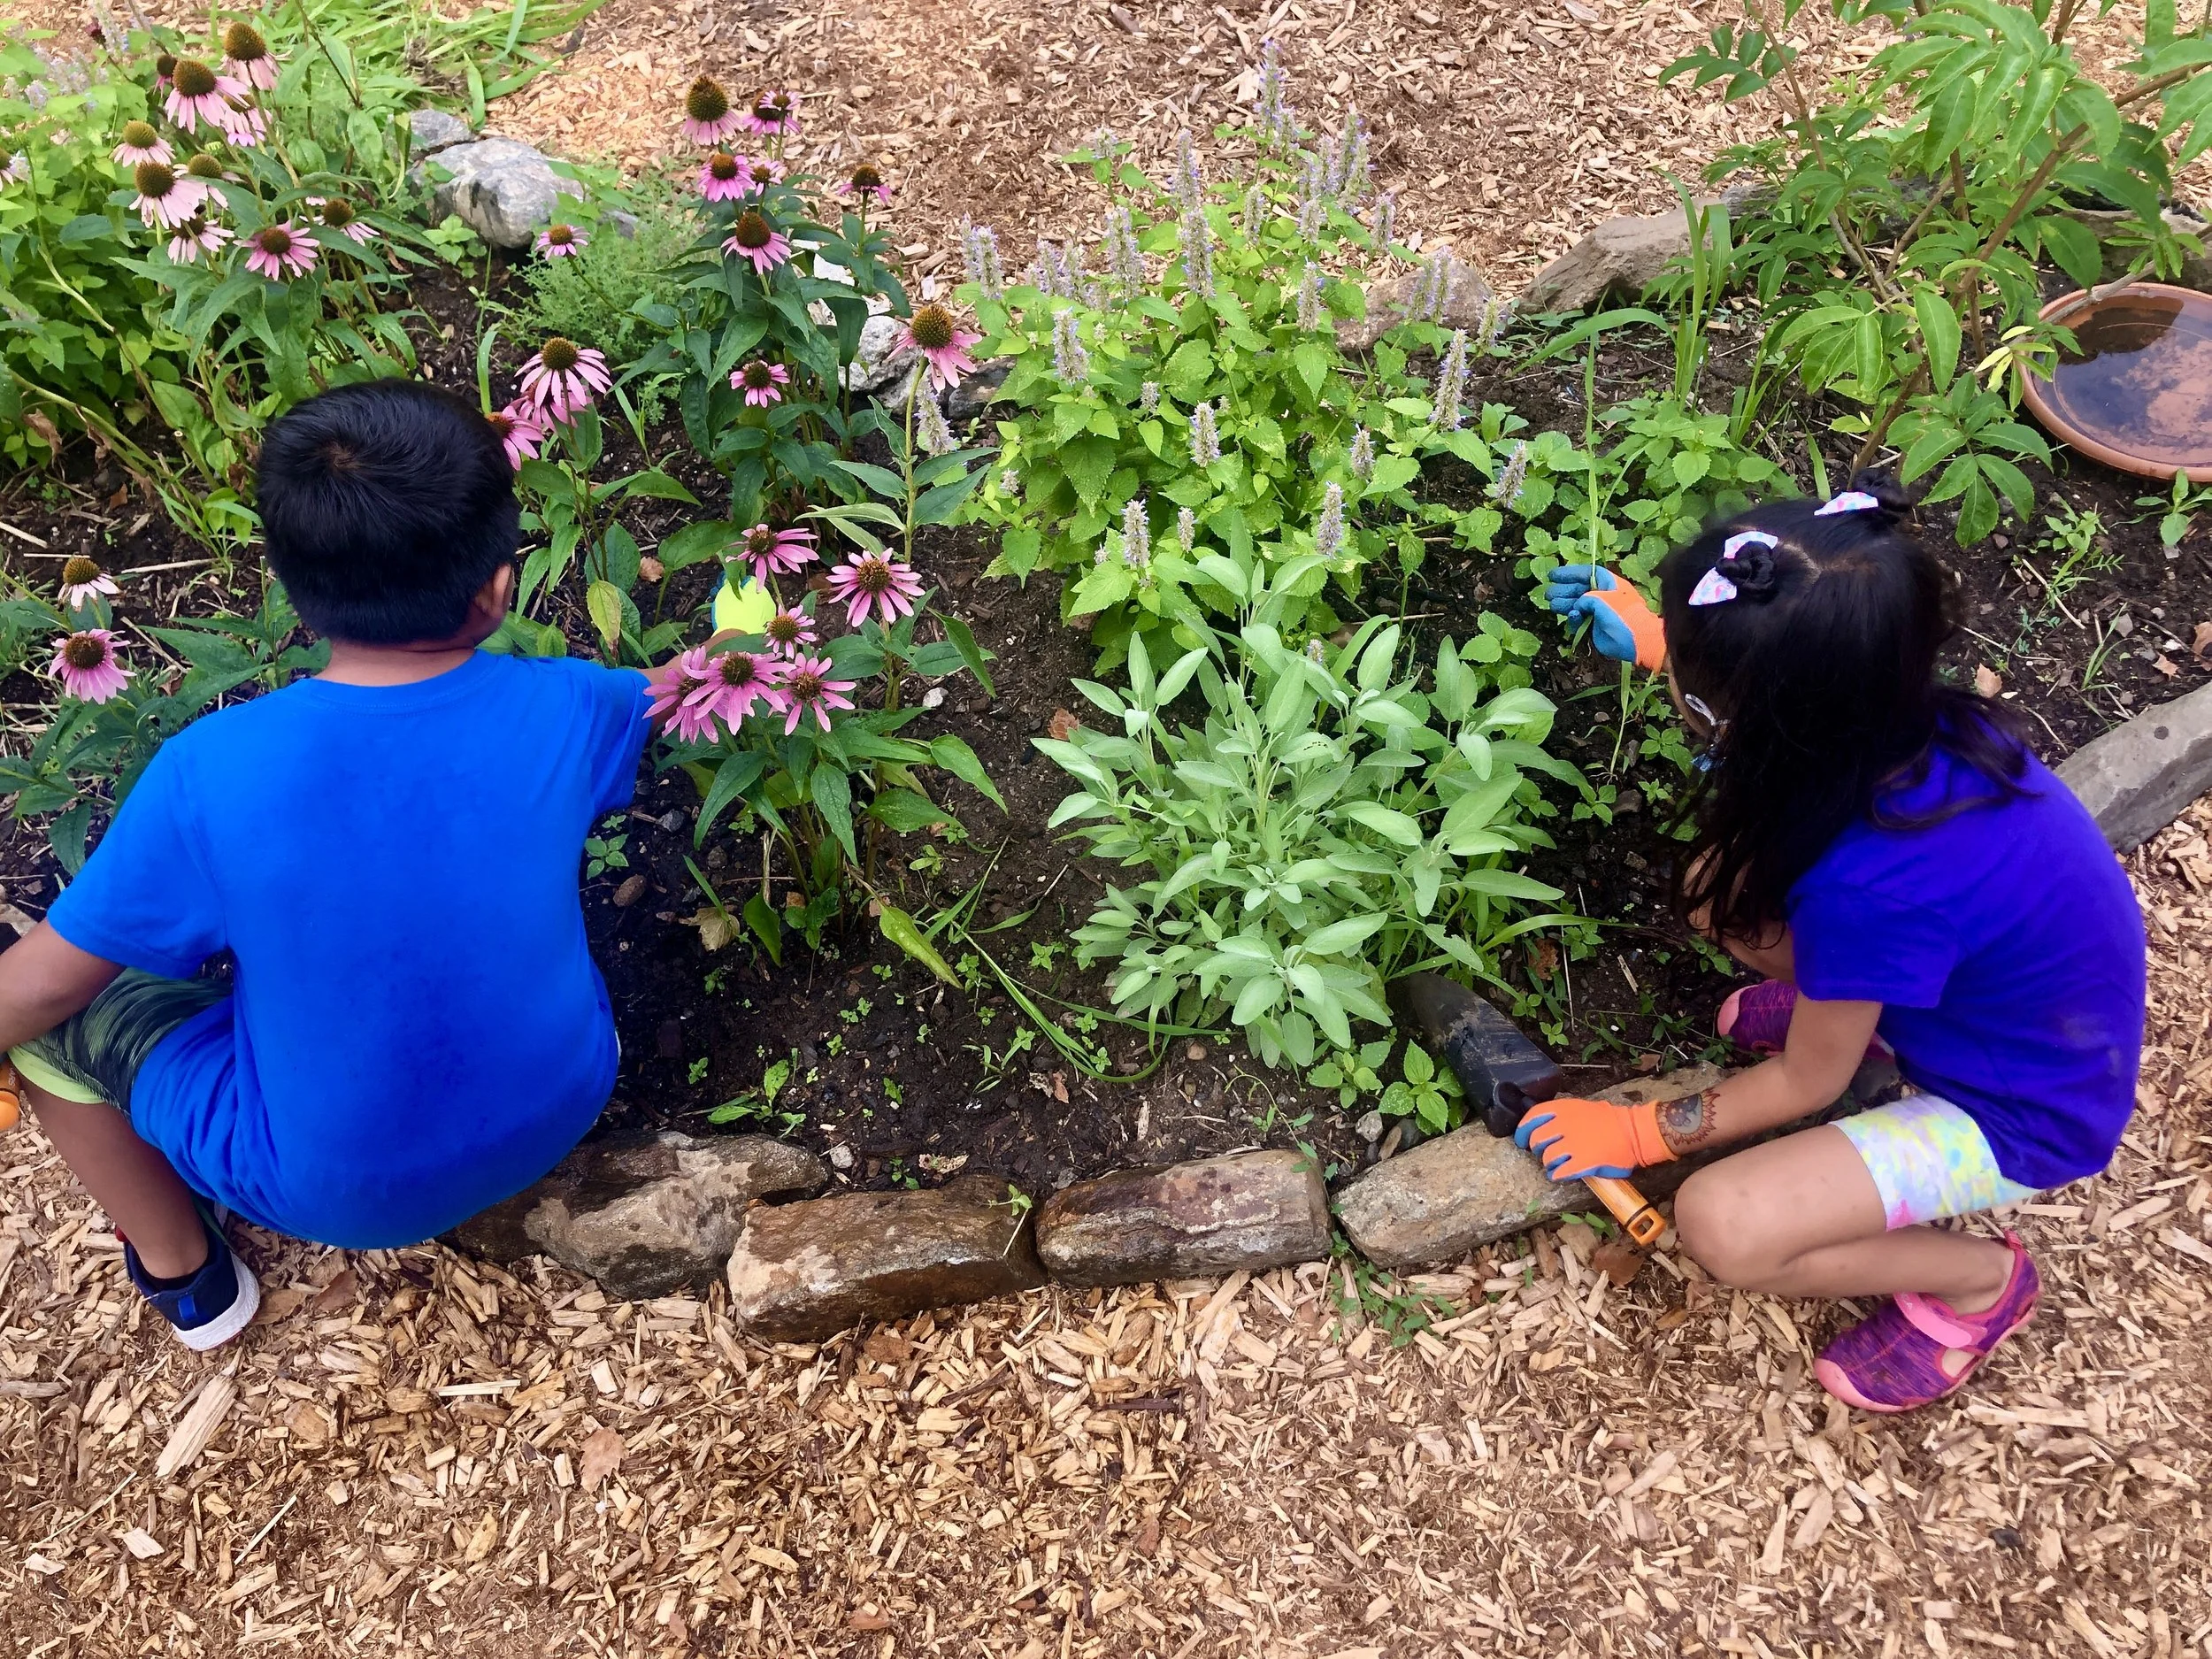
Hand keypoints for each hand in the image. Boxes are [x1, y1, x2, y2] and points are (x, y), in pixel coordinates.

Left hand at [1514, 1096, 1677, 1180]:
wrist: (1634, 1132)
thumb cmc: (1609, 1121)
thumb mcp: (1582, 1108)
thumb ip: (1561, 1116)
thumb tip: (1543, 1126)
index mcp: (1564, 1109)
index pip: (1532, 1118)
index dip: (1522, 1131)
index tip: (1521, 1140)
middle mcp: (1565, 1125)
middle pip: (1537, 1140)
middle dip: (1538, 1149)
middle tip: (1545, 1154)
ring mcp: (1573, 1144)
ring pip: (1548, 1158)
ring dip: (1549, 1164)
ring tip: (1557, 1166)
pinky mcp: (1582, 1162)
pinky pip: (1559, 1172)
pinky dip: (1557, 1175)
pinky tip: (1562, 1175)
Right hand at [1544, 564, 1666, 670]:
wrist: (1634, 639)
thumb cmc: (1621, 614)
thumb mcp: (1601, 599)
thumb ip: (1584, 598)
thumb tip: (1577, 606)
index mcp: (1609, 584)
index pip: (1587, 574)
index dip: (1570, 573)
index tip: (1553, 576)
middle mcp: (1603, 595)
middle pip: (1579, 589)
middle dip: (1564, 590)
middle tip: (1549, 593)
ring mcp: (1599, 611)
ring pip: (1577, 605)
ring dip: (1564, 604)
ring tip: (1553, 605)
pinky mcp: (1595, 626)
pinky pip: (1580, 620)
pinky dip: (1574, 618)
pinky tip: (1571, 616)